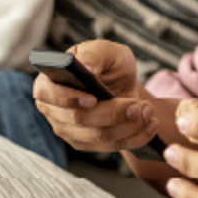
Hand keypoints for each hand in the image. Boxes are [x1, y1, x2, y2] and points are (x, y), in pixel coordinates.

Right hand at [32, 40, 159, 153]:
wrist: (122, 82)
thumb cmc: (109, 63)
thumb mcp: (105, 51)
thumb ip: (94, 55)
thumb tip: (86, 68)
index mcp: (48, 83)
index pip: (47, 94)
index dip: (69, 99)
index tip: (93, 98)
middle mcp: (53, 110)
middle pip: (79, 119)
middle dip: (113, 113)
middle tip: (139, 104)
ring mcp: (68, 130)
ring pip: (98, 136)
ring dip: (129, 125)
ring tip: (148, 110)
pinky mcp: (87, 144)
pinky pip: (111, 146)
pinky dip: (135, 137)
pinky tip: (150, 125)